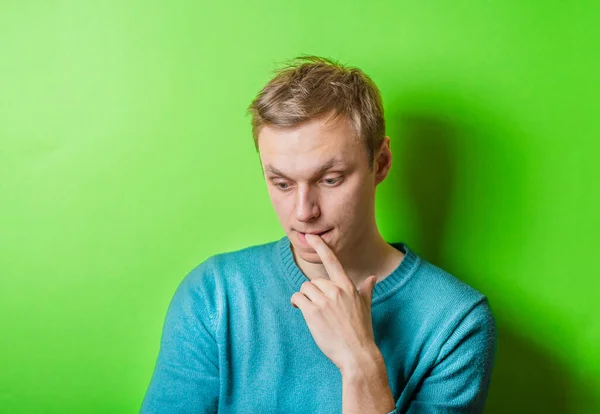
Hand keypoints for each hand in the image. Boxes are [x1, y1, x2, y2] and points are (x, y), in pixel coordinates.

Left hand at [290, 233, 378, 372]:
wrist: (357, 354)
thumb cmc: (361, 332)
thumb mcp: (366, 307)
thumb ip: (366, 290)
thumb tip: (373, 278)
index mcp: (348, 287)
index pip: (332, 261)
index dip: (321, 247)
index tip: (311, 237)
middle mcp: (336, 291)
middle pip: (314, 281)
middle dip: (313, 292)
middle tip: (318, 307)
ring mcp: (324, 301)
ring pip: (305, 288)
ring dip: (304, 298)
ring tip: (311, 311)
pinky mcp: (313, 312)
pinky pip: (298, 298)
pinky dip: (296, 303)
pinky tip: (301, 310)